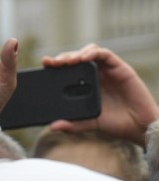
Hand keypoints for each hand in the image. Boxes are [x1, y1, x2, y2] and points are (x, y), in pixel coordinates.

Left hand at [42, 43, 158, 146]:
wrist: (138, 125)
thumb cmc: (115, 123)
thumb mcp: (89, 124)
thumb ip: (72, 125)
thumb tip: (52, 127)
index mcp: (85, 86)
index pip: (68, 71)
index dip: (56, 65)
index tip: (44, 64)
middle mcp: (95, 75)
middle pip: (76, 58)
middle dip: (62, 58)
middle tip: (50, 62)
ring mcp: (107, 70)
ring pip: (89, 52)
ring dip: (76, 53)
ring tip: (65, 61)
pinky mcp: (120, 67)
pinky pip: (105, 54)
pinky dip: (93, 53)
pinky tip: (83, 58)